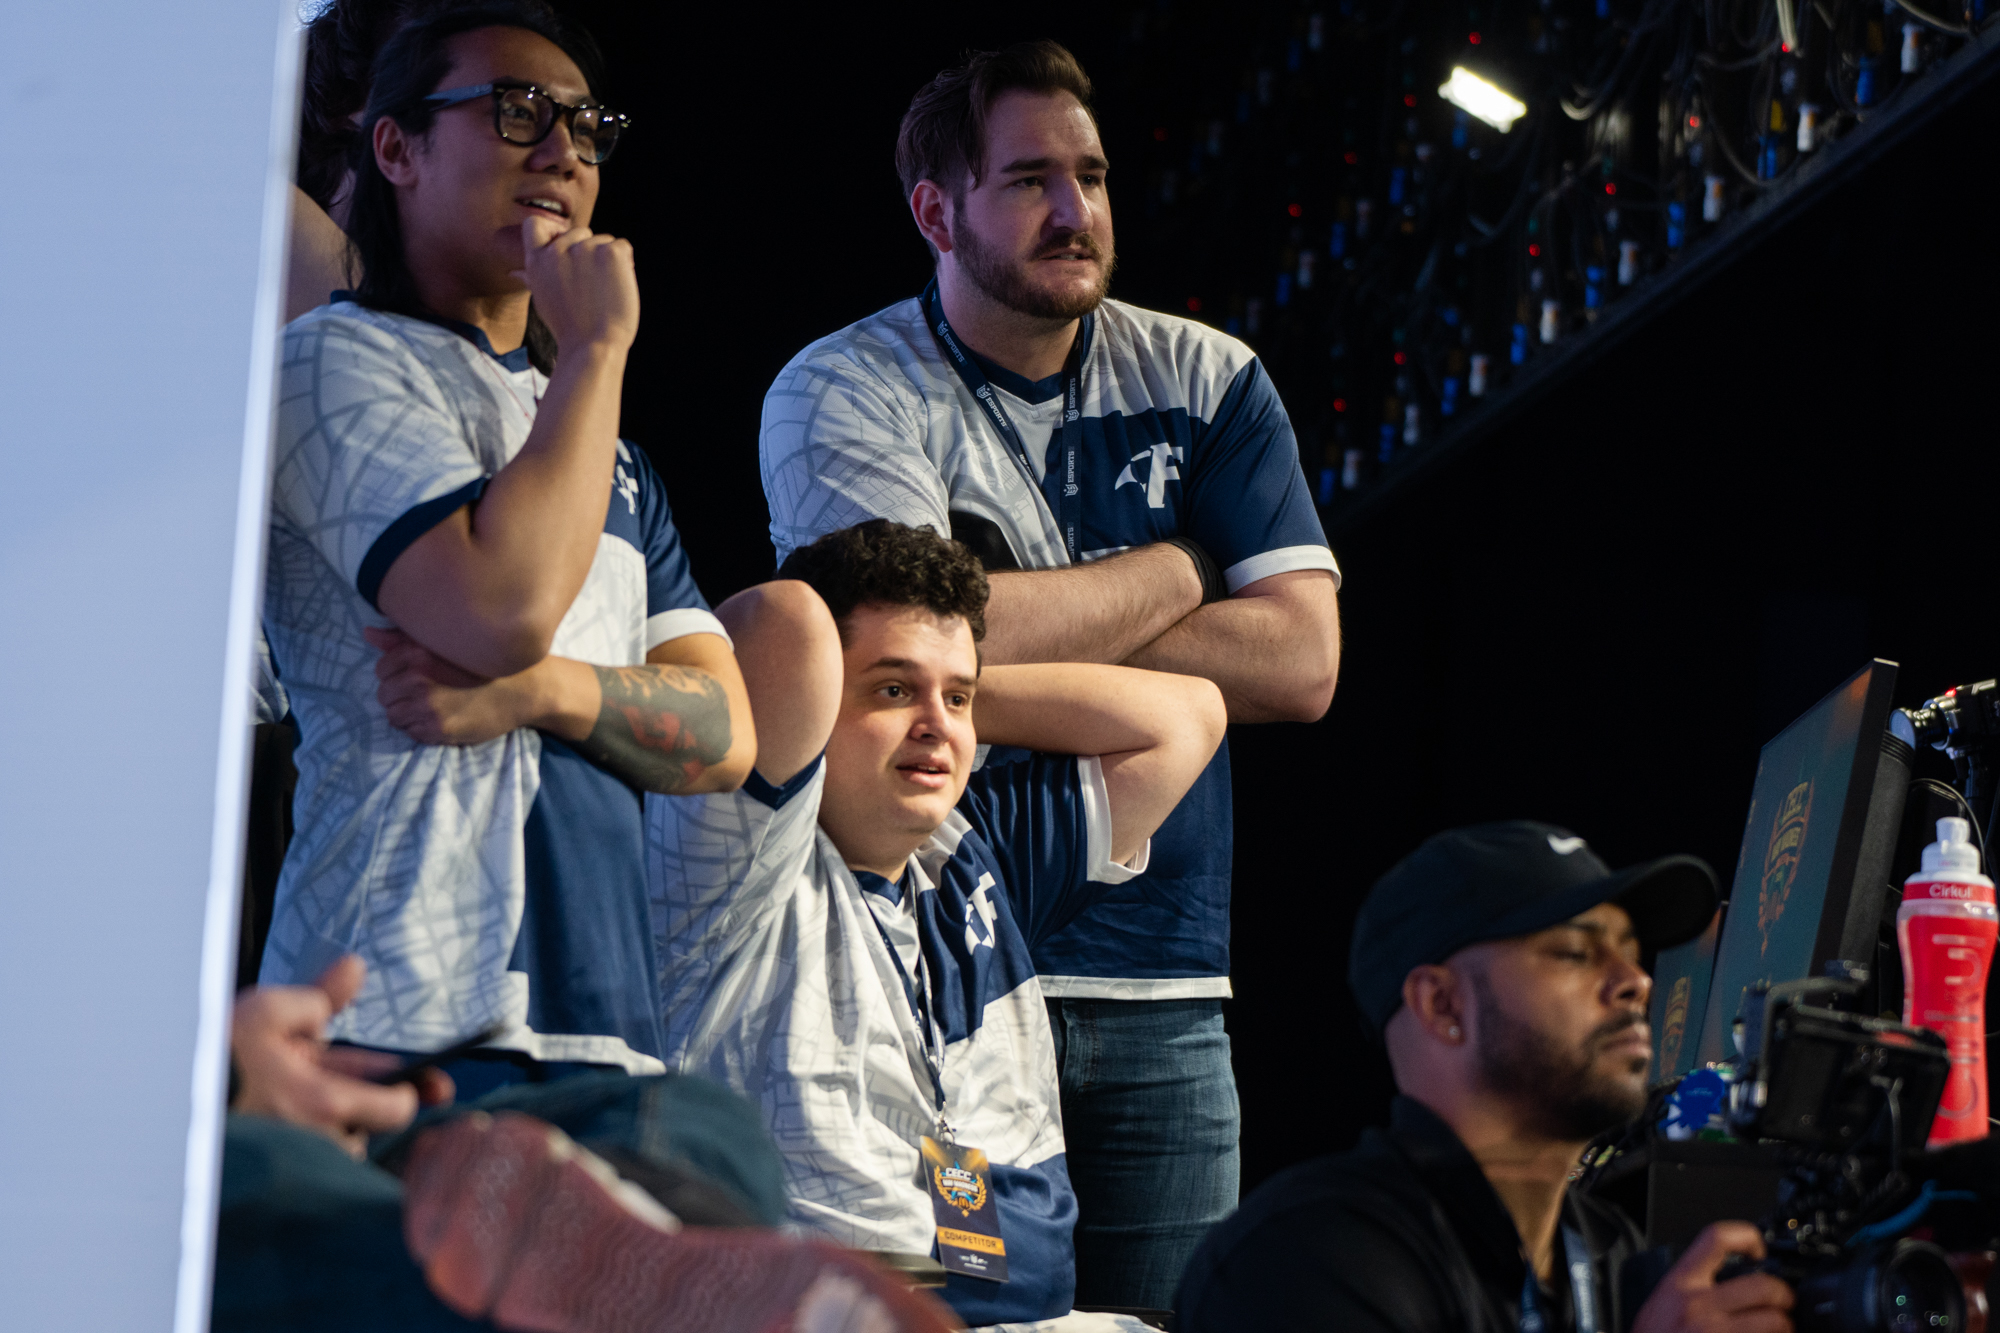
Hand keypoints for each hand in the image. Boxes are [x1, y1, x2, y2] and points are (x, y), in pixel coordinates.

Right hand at [231, 956, 453, 1158]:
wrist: (160, 1103)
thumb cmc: (212, 1058)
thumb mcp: (264, 1010)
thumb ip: (315, 996)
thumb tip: (355, 968)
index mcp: (323, 1101)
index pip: (397, 1108)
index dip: (417, 1093)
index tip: (430, 1085)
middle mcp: (316, 1139)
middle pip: (370, 1130)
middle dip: (374, 1109)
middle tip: (393, 1092)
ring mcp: (298, 1161)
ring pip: (343, 1146)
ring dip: (341, 1127)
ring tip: (325, 1107)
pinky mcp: (281, 1174)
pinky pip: (317, 1163)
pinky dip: (318, 1144)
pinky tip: (302, 1127)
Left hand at [367, 626, 534, 745]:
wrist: (526, 689)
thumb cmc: (486, 664)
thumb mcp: (446, 644)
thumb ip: (402, 639)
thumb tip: (367, 633)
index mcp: (418, 653)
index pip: (382, 668)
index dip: (396, 673)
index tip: (416, 675)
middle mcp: (419, 679)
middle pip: (384, 694)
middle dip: (400, 694)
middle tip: (426, 693)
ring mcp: (428, 707)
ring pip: (394, 716)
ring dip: (408, 713)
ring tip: (431, 707)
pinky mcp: (438, 730)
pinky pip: (411, 733)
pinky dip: (420, 728)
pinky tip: (440, 718)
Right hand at [512, 214, 637, 352]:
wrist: (593, 346)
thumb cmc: (569, 328)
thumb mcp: (543, 300)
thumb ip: (532, 278)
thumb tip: (515, 273)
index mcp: (537, 261)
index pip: (535, 224)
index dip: (552, 230)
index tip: (565, 248)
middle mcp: (557, 250)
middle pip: (580, 233)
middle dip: (590, 252)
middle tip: (592, 286)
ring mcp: (585, 249)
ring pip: (604, 240)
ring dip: (609, 261)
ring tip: (604, 291)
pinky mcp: (610, 253)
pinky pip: (623, 246)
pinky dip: (626, 264)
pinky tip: (618, 286)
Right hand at [1632, 1222, 1794, 1332]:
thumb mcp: (1662, 1303)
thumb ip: (1693, 1287)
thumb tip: (1734, 1279)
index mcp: (1680, 1283)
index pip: (1717, 1239)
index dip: (1747, 1237)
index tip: (1758, 1250)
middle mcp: (1697, 1306)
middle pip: (1763, 1286)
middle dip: (1784, 1297)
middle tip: (1783, 1302)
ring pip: (1775, 1322)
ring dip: (1784, 1327)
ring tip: (1778, 1328)